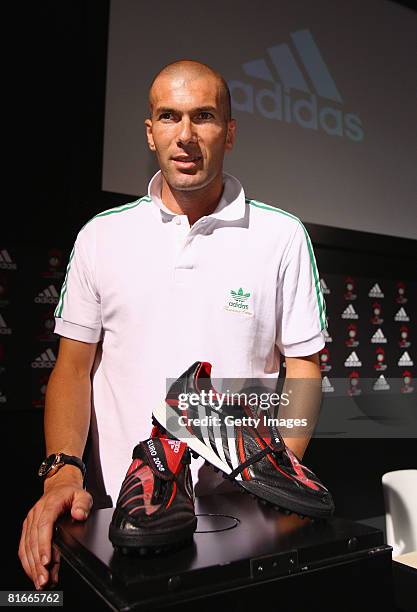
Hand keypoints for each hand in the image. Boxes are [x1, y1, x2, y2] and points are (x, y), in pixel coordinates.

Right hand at [18, 468, 92, 589]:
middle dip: (38, 563)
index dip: (44, 545)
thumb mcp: (82, 494)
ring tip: (40, 581)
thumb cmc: (70, 492)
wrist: (60, 485)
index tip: (46, 561)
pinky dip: (28, 562)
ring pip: (27, 547)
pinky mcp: (28, 529)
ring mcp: (30, 522)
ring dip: (32, 566)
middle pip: (34, 541)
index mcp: (49, 505)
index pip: (44, 526)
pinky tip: (34, 573)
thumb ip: (83, 504)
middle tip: (44, 580)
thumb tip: (79, 514)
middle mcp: (36, 514)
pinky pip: (24, 547)